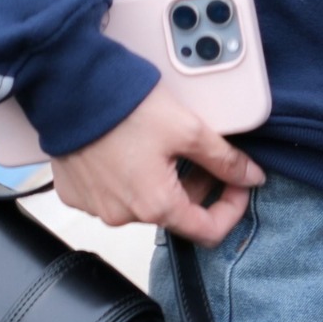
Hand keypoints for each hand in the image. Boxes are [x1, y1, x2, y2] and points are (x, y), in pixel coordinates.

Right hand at [51, 82, 264, 246]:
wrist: (71, 90)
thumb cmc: (126, 109)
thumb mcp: (189, 130)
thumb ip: (225, 160)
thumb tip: (251, 177)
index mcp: (155, 206)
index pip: (208, 232)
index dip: (231, 209)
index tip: (237, 185)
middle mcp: (122, 215)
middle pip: (175, 215)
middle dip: (197, 187)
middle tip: (202, 155)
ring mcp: (96, 207)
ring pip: (143, 204)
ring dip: (162, 183)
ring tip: (165, 148)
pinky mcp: (76, 193)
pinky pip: (111, 195)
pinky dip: (128, 178)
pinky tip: (131, 150)